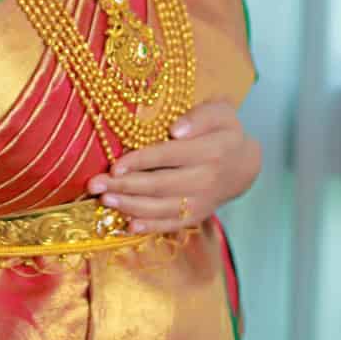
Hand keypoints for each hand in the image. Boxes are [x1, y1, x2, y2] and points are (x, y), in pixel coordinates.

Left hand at [86, 99, 260, 232]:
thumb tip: (176, 130)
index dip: (140, 162)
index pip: (168, 156)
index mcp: (211, 151)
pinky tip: (128, 225)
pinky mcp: (197, 216)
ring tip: (105, 201)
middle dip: (124, 187)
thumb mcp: (221, 112)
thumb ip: (200, 117)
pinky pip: (171, 224)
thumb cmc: (224, 132)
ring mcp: (202, 201)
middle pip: (160, 185)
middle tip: (95, 185)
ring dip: (130, 206)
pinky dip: (150, 227)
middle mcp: (206, 179)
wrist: (244, 165)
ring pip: (162, 207)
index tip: (114, 166)